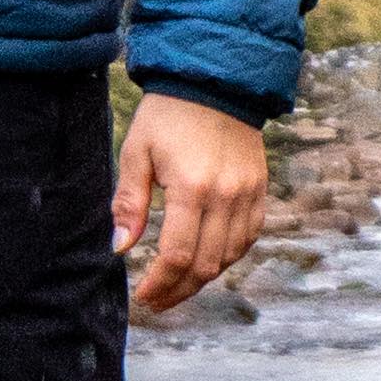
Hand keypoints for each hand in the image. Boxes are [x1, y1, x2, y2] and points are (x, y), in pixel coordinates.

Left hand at [113, 94, 267, 317]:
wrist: (216, 80)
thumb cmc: (168, 114)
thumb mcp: (137, 151)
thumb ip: (129, 202)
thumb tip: (120, 247)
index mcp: (191, 188)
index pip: (177, 255)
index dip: (159, 284)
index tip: (143, 296)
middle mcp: (226, 196)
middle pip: (205, 265)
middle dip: (178, 291)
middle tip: (157, 300)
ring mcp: (248, 195)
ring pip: (229, 257)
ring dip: (203, 278)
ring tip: (177, 285)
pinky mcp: (260, 190)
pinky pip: (249, 238)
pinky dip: (228, 257)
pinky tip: (207, 261)